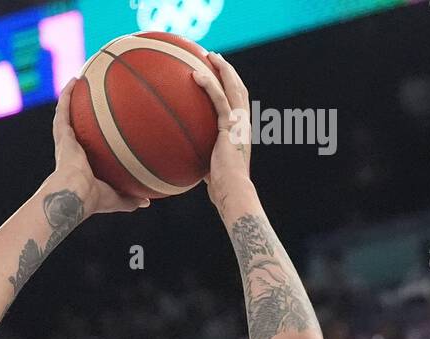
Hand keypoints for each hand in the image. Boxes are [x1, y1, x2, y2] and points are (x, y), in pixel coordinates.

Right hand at [51, 79, 149, 215]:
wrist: (76, 194)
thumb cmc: (94, 199)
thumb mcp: (116, 198)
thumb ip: (131, 198)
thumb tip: (147, 202)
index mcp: (83, 164)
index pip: (87, 147)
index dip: (92, 137)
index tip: (100, 125)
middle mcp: (72, 150)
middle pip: (77, 127)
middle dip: (81, 113)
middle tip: (89, 97)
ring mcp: (65, 141)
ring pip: (67, 115)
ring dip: (70, 98)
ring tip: (79, 81)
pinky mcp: (61, 134)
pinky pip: (63, 110)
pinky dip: (66, 94)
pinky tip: (74, 79)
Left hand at [192, 52, 252, 208]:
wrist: (233, 191)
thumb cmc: (222, 189)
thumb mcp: (211, 170)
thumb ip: (203, 160)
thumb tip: (186, 163)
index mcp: (240, 132)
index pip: (238, 103)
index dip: (232, 86)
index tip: (221, 75)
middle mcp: (243, 124)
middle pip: (239, 89)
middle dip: (228, 71)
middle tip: (215, 57)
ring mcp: (239, 123)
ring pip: (233, 88)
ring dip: (222, 69)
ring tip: (210, 55)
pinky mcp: (230, 127)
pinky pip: (219, 100)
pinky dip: (209, 85)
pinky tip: (195, 75)